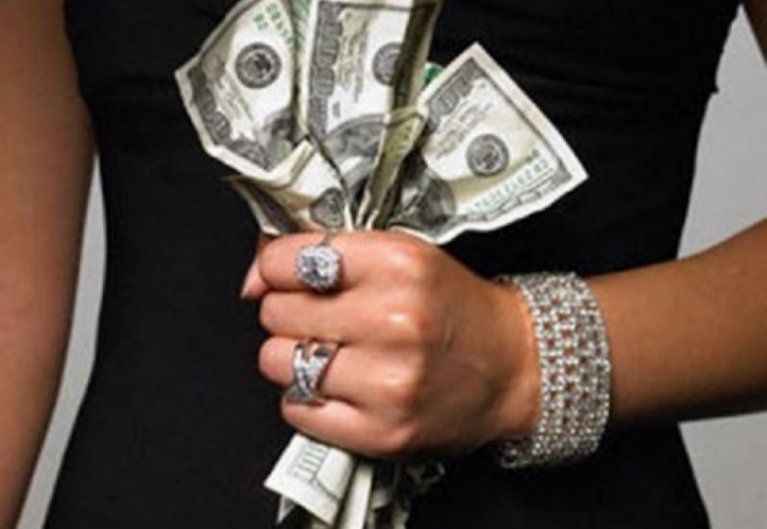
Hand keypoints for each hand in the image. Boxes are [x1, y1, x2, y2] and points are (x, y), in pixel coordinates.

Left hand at [241, 231, 540, 458]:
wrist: (512, 364)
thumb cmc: (451, 308)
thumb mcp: (402, 256)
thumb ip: (325, 254)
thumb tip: (253, 278)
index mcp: (399, 263)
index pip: (288, 260)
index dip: (277, 269)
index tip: (287, 278)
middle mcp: (395, 320)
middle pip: (277, 312)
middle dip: (290, 313)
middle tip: (324, 318)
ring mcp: (389, 380)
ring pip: (277, 361)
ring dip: (293, 357)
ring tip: (331, 352)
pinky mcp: (383, 430)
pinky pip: (296, 409)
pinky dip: (307, 398)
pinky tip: (340, 385)